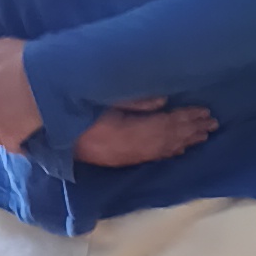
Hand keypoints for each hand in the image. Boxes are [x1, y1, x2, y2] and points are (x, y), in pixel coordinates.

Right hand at [74, 100, 216, 168]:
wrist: (42, 124)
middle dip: (191, 131)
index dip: (186, 119)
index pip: (165, 126)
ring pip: (161, 150)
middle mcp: (128, 149)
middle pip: (167, 140)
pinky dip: (168, 151)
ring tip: (203, 134)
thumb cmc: (71, 106)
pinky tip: (179, 148)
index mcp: (126, 133)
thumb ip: (134, 101)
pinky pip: (150, 157)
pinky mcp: (116, 159)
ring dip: (184, 141)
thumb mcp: (102, 97)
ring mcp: (122, 156)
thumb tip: (163, 102)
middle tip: (213, 123)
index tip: (205, 112)